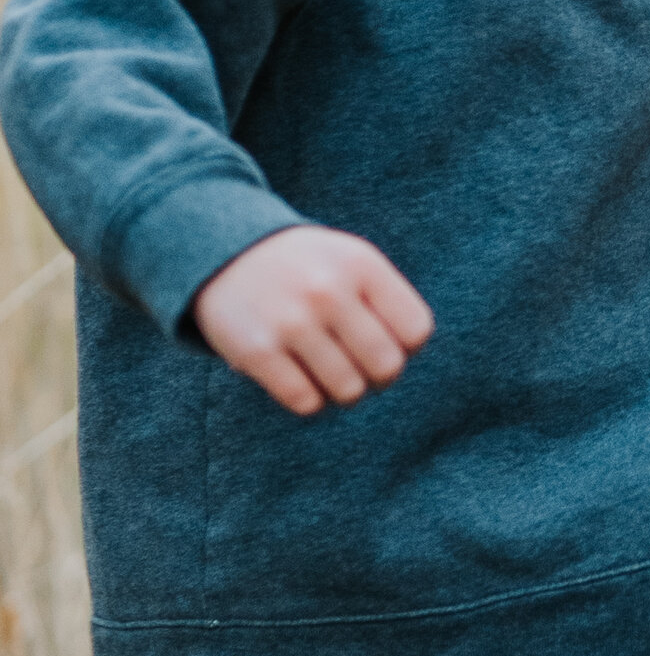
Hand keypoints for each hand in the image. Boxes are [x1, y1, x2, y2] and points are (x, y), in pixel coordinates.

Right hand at [193, 225, 433, 417]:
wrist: (226, 253)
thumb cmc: (307, 267)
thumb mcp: (352, 261)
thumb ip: (388, 301)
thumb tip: (408, 357)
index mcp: (361, 264)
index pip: (416, 331)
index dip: (406, 347)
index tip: (386, 340)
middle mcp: (328, 291)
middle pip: (387, 366)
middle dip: (380, 377)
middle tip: (362, 367)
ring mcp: (291, 322)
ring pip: (348, 390)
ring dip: (344, 391)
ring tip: (330, 372)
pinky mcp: (256, 352)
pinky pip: (305, 402)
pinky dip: (309, 399)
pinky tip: (301, 377)